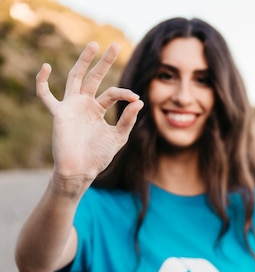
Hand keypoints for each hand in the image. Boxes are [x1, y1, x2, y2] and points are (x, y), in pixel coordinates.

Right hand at [36, 42, 143, 182]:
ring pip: (75, 78)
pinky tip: (46, 67)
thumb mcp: (118, 136)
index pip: (113, 93)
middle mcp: (84, 104)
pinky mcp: (59, 114)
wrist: (82, 170)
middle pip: (94, 77)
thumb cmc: (99, 156)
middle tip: (114, 45)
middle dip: (104, 62)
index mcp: (98, 109)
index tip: (135, 97)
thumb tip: (140, 101)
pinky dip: (42, 82)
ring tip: (94, 45)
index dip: (125, 93)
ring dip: (84, 62)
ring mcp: (71, 107)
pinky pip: (46, 96)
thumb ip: (128, 120)